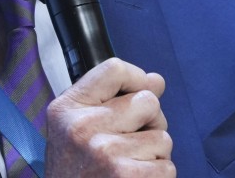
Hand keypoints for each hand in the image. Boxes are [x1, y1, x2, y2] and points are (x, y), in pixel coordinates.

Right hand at [45, 58, 175, 176]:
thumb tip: (156, 81)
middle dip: (149, 123)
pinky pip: (167, 167)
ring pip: (163, 137)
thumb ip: (112, 98)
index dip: (136, 79)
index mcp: (67, 109)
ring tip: (129, 166)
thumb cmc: (76, 172)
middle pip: (148, 102)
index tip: (136, 94)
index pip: (115, 69)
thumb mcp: (76, 128)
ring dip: (153, 155)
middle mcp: (83, 128)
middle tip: (129, 143)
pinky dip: (158, 177)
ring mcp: (105, 154)